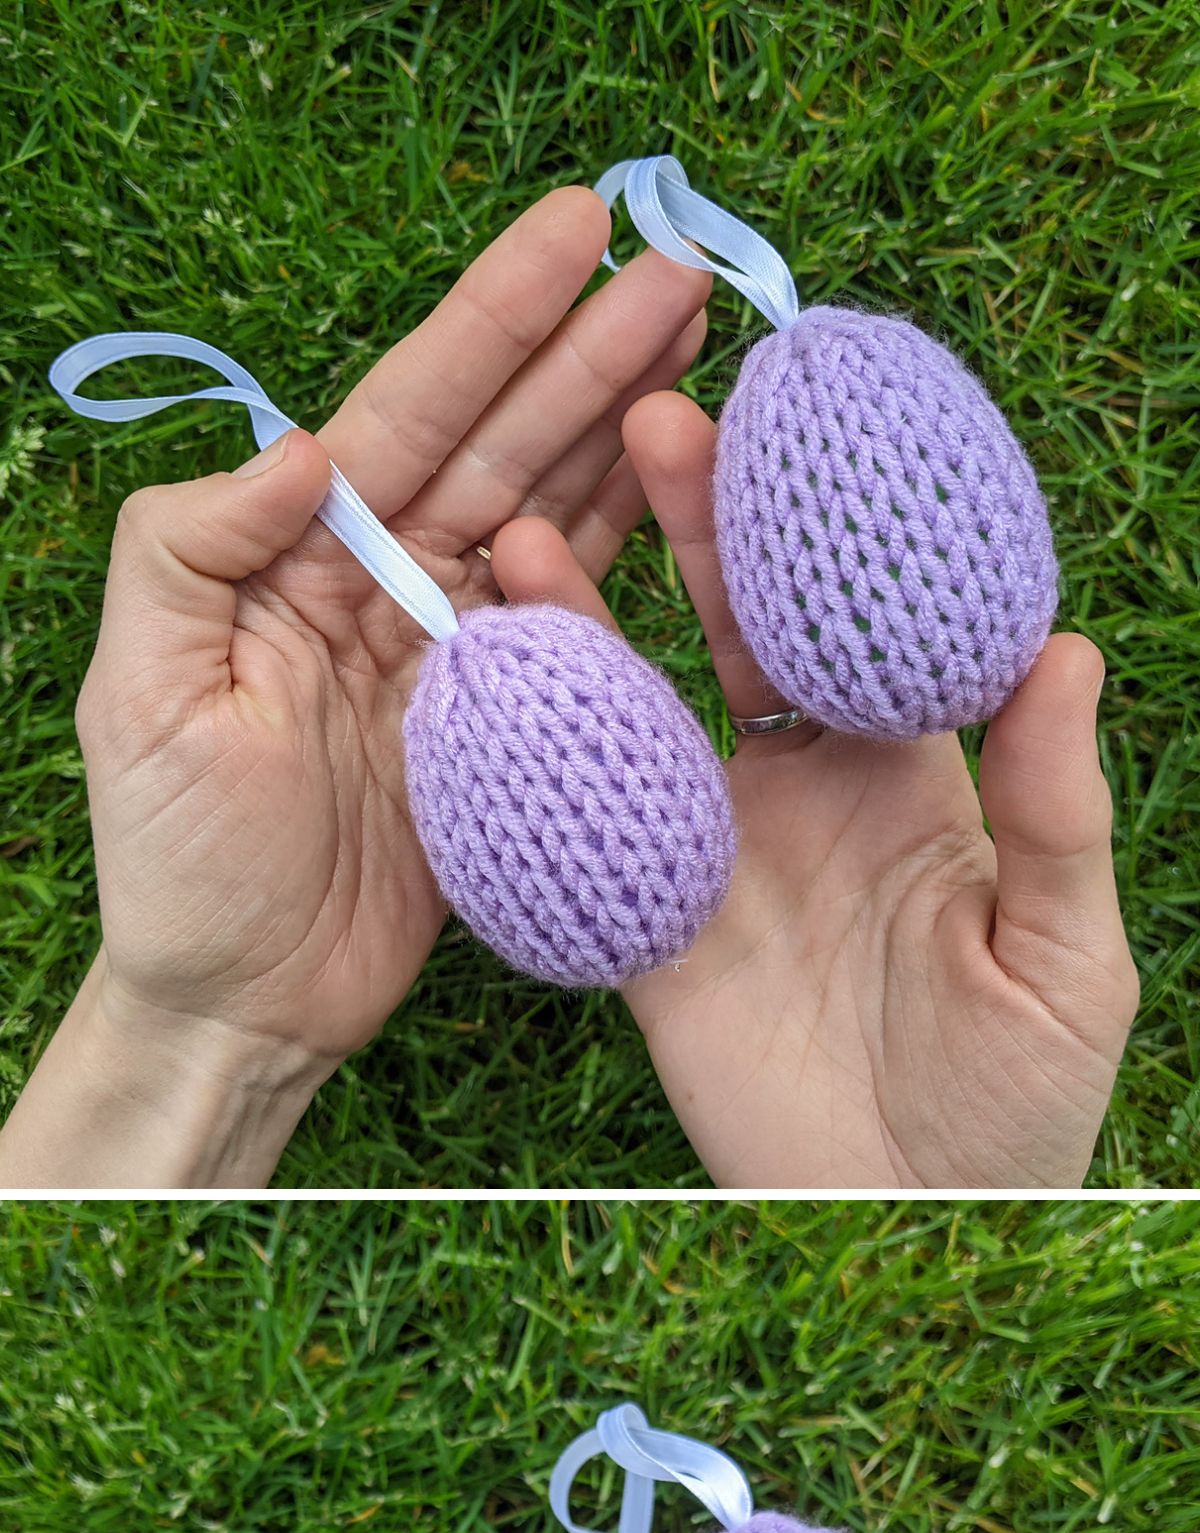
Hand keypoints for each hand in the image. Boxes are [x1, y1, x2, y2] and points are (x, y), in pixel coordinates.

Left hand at [0, 190, 708, 1186]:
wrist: (243, 1006)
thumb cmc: (176, 861)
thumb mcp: (141, 695)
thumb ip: (189, 552)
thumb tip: (300, 448)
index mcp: (299, 558)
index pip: (407, 414)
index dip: (491, 322)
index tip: (574, 229)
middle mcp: (382, 586)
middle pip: (499, 448)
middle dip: (586, 356)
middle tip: (683, 271)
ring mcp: (452, 657)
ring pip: (548, 516)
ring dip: (622, 433)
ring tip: (700, 345)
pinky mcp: (506, 732)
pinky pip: (577, 626)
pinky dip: (626, 554)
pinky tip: (679, 489)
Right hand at [491, 388, 1138, 1188]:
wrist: (911, 1228)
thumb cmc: (1018, 1103)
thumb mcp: (1064, 957)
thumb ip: (1055, 810)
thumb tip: (1068, 648)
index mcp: (910, 777)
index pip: (859, 622)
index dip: (826, 529)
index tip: (801, 429)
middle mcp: (803, 796)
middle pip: (740, 636)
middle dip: (697, 533)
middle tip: (653, 426)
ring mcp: (716, 861)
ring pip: (643, 720)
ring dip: (588, 629)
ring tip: (524, 536)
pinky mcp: (646, 939)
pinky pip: (585, 841)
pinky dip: (538, 768)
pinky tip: (493, 685)